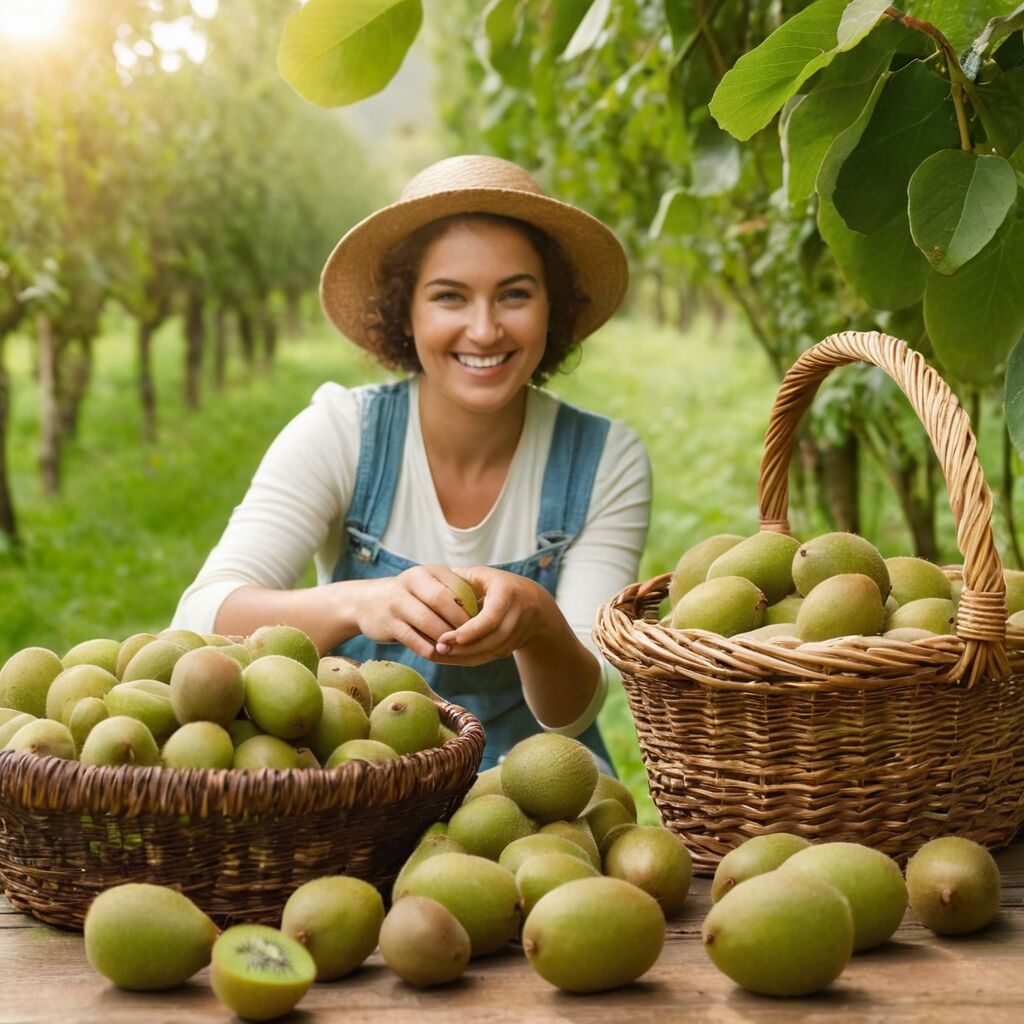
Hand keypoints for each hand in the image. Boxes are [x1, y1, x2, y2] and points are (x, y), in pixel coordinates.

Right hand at [347, 565, 474, 659]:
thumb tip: (483, 615)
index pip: (456, 586)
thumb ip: (452, 594)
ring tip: (456, 648)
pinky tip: (437, 654)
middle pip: (441, 601)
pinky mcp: (388, 623)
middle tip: (471, 638)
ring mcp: (397, 602)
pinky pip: (413, 640)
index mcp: (427, 571)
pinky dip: (428, 649)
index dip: (471, 606)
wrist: (366, 602)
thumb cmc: (410, 597)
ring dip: (445, 638)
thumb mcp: (428, 586)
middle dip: (459, 622)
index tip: (481, 623)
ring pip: (428, 622)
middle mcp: (411, 581)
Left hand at [432, 566, 552, 665]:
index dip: (470, 630)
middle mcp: (516, 615)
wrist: (533, 602)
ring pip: (491, 651)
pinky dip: (468, 659)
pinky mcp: (511, 647)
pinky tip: (448, 657)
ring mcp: (516, 633)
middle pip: (492, 639)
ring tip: (439, 653)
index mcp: (507, 593)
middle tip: (438, 647)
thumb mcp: (483, 574)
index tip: (446, 637)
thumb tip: (433, 580)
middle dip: (464, 648)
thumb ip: (461, 576)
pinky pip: (489, 657)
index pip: (491, 618)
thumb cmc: (498, 584)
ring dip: (464, 656)